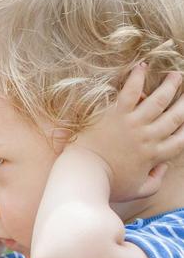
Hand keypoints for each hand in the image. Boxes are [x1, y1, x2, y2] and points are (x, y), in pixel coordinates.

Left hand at [69, 63, 183, 202]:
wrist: (82, 177)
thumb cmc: (105, 186)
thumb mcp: (136, 191)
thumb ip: (154, 182)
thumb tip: (163, 168)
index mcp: (153, 156)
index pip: (179, 141)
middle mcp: (148, 138)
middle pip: (175, 117)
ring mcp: (132, 124)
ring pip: (159, 100)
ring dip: (170, 86)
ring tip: (177, 75)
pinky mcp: (115, 115)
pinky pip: (130, 92)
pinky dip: (136, 78)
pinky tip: (142, 66)